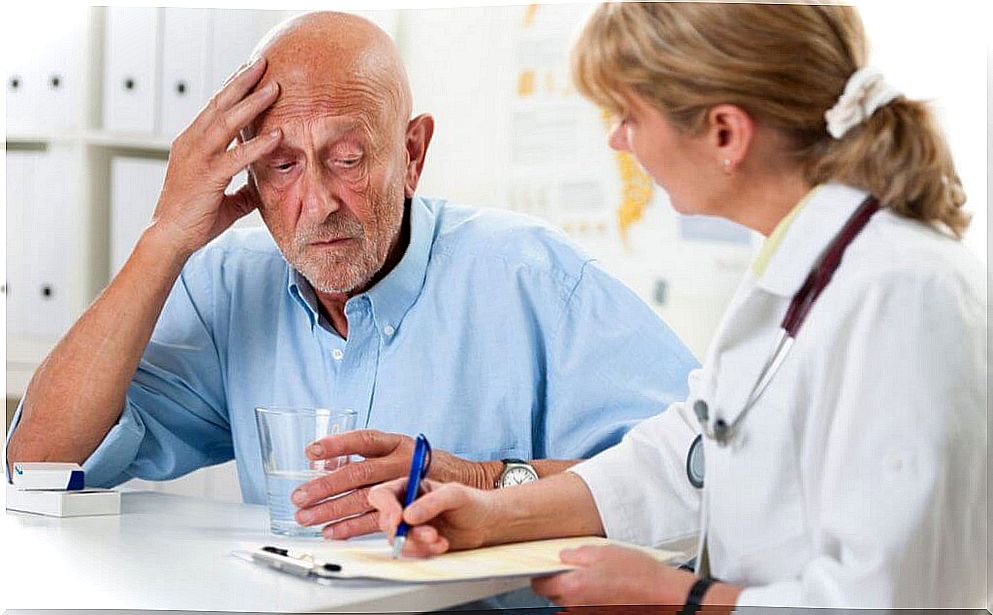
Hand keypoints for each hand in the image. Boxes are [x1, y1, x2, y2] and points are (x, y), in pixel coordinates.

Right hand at [150, 56, 282, 255]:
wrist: (169, 238)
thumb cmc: (194, 219)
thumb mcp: (225, 199)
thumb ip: (244, 188)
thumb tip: (262, 186)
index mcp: (192, 144)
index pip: (214, 108)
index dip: (232, 88)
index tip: (250, 71)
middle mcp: (191, 144)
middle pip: (220, 104)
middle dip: (242, 82)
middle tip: (262, 62)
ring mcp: (197, 158)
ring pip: (226, 122)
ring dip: (252, 103)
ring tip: (274, 87)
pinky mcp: (207, 176)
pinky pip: (236, 156)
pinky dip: (258, 144)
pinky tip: (278, 134)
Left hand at [291, 430, 497, 538]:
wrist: (464, 480)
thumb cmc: (421, 462)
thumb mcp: (399, 448)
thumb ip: (369, 453)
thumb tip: (326, 460)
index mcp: (396, 443)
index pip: (364, 439)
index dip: (337, 444)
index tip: (312, 450)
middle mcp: (401, 462)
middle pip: (360, 473)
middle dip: (327, 486)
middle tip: (300, 496)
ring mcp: (406, 487)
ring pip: (365, 499)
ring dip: (333, 510)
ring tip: (308, 518)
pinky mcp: (410, 509)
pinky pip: (378, 520)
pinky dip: (352, 527)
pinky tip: (332, 531)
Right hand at [368, 478, 499, 555]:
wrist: (486, 524)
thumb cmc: (472, 502)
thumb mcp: (455, 495)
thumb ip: (432, 502)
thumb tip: (408, 516)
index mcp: (410, 487)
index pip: (382, 495)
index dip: (386, 508)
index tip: (399, 520)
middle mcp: (405, 506)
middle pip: (387, 522)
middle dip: (406, 532)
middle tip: (429, 533)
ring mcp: (410, 526)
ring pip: (397, 540)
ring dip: (417, 543)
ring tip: (439, 539)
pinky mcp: (417, 543)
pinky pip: (410, 552)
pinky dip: (424, 552)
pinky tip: (442, 545)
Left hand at [531, 545, 695, 606]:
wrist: (661, 594)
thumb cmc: (637, 574)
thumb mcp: (602, 551)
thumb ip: (576, 554)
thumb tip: (564, 556)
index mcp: (572, 588)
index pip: (540, 585)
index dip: (541, 574)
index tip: (546, 566)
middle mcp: (576, 606)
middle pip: (554, 594)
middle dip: (559, 581)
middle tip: (573, 565)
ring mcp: (588, 614)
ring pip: (570, 601)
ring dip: (575, 589)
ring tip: (594, 574)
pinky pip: (585, 606)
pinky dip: (588, 597)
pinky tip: (603, 585)